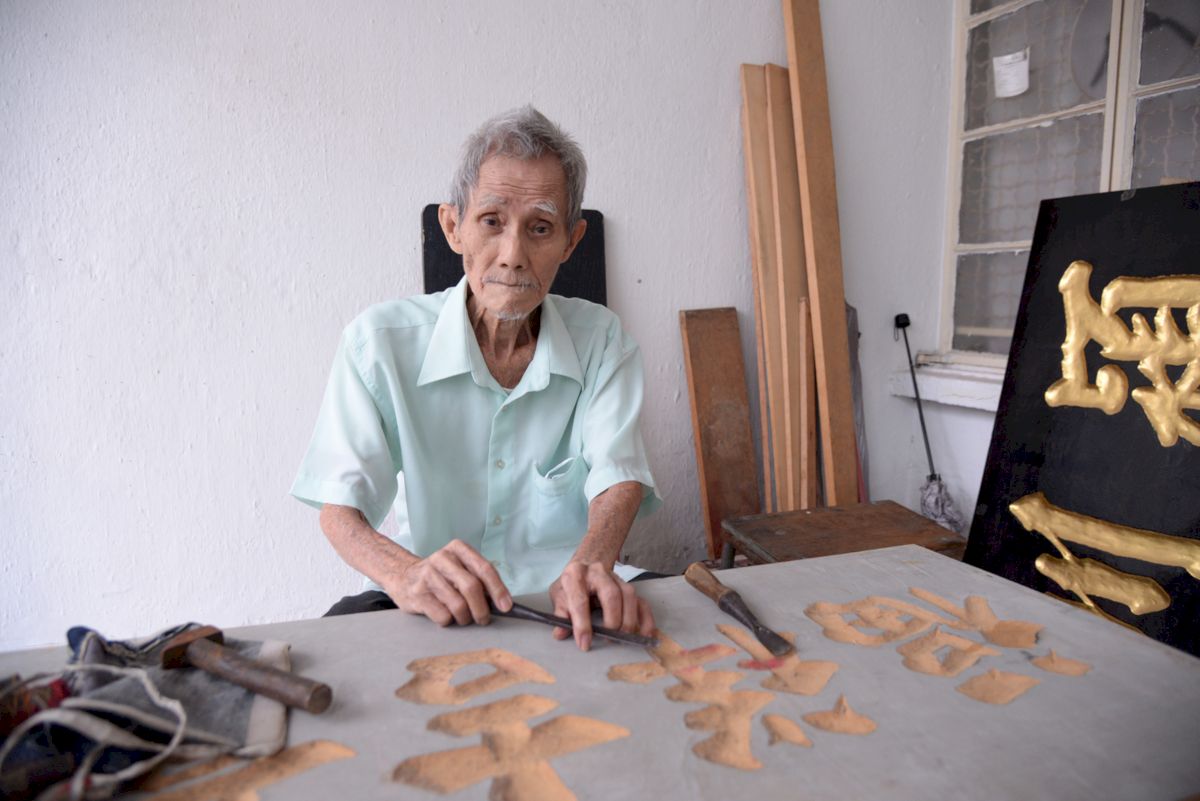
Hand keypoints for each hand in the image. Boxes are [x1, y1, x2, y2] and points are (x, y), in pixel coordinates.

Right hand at [384, 539, 512, 626]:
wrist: (403, 576)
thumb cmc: (440, 576)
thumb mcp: (459, 568)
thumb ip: (479, 579)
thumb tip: (502, 603)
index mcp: (458, 549)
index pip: (484, 569)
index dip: (498, 590)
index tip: (506, 607)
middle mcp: (442, 558)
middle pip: (472, 587)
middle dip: (482, 609)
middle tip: (484, 619)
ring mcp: (428, 575)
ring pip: (458, 605)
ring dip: (465, 618)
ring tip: (463, 618)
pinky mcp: (417, 594)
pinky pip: (443, 616)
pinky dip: (449, 621)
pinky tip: (445, 615)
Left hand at [548, 560, 654, 650]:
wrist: (586, 563)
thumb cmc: (571, 583)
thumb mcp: (559, 594)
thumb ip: (560, 613)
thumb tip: (559, 634)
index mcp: (576, 575)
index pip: (580, 600)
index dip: (582, 624)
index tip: (584, 644)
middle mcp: (598, 573)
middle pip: (611, 594)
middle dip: (612, 620)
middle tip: (608, 639)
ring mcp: (616, 578)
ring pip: (629, 595)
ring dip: (629, 620)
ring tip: (622, 638)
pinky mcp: (628, 587)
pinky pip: (642, 601)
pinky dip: (645, 619)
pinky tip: (644, 634)